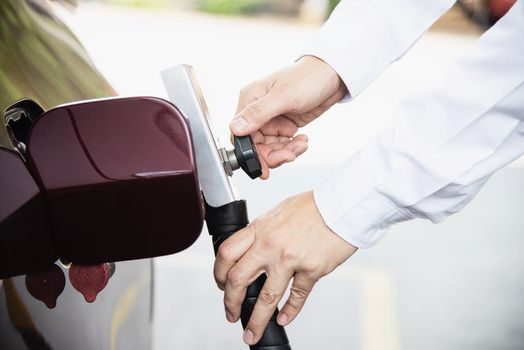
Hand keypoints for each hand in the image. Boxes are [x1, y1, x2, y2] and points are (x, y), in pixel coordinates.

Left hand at [214, 191, 356, 344]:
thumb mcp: (278, 212)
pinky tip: (283, 319)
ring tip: (251, 332)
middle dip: (230, 302)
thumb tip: (254, 247)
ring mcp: (290, 259)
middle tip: (231, 313)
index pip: (227, 253)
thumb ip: (264, 231)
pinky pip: (297, 297)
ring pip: (266, 297)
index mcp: (259, 228)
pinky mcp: (311, 270)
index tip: (221, 284)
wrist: (343, 206)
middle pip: (238, 279)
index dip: (219, 273)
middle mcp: (270, 244)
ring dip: (256, 320)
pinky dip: (289, 312)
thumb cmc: (314, 206)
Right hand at [230, 56, 346, 178]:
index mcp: (250, 100)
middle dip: (272, 155)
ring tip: (301, 144)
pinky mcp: (284, 125)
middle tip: (288, 156)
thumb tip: (235, 128)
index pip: (240, 134)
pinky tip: (302, 141)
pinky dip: (292, 147)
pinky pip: (282, 145)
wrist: (332, 76)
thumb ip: (258, 113)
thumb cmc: (308, 78)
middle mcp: (257, 111)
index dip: (251, 153)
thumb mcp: (283, 96)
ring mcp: (271, 119)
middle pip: (255, 145)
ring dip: (285, 151)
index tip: (262, 166)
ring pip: (269, 148)